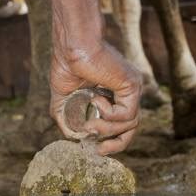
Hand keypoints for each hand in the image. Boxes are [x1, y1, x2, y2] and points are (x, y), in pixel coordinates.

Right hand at [50, 39, 141, 154]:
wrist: (71, 45)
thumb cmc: (66, 64)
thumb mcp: (64, 98)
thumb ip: (67, 118)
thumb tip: (74, 137)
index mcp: (115, 95)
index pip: (122, 125)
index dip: (112, 141)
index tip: (96, 149)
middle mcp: (127, 92)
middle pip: (131, 128)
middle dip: (116, 144)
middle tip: (99, 150)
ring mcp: (132, 88)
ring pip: (129, 124)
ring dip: (106, 129)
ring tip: (90, 123)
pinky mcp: (131, 86)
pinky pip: (125, 114)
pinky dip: (108, 114)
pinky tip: (95, 100)